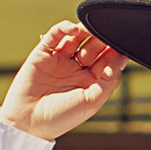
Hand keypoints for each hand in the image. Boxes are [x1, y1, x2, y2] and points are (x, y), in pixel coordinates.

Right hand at [1, 23, 129, 142]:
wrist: (28, 122)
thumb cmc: (60, 118)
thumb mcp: (92, 102)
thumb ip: (109, 80)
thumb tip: (122, 59)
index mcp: (90, 82)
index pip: (107, 60)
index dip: (115, 51)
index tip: (123, 42)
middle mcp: (76, 69)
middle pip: (93, 47)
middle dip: (101, 38)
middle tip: (108, 30)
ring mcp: (59, 60)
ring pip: (75, 38)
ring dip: (85, 30)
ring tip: (91, 27)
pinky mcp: (43, 53)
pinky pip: (55, 35)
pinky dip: (64, 28)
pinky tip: (73, 29)